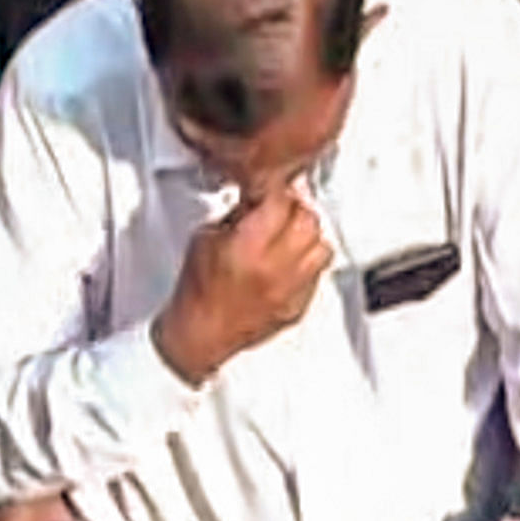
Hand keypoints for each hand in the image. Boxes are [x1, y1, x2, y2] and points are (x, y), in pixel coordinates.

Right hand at [155, 184, 334, 381]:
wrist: (200, 334)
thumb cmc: (197, 291)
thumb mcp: (206, 238)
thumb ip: (238, 214)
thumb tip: (259, 197)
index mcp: (249, 247)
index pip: (280, 200)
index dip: (275, 187)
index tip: (269, 186)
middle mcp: (276, 269)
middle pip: (308, 221)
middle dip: (295, 208)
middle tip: (282, 207)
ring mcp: (291, 289)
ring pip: (322, 246)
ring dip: (308, 234)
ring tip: (291, 233)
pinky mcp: (298, 305)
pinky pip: (318, 273)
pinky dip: (308, 261)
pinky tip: (291, 259)